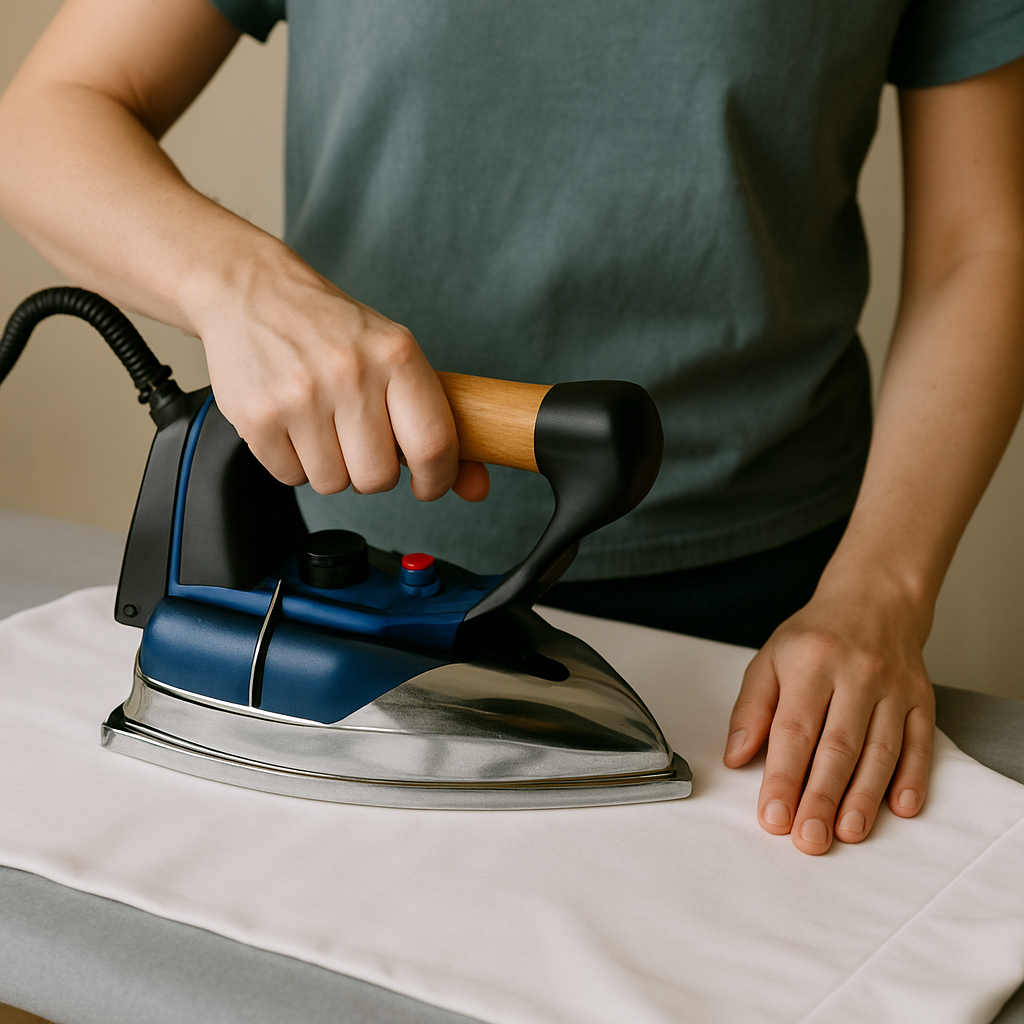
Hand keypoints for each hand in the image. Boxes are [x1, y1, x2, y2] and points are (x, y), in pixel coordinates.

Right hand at [188, 245, 488, 501]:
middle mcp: (350, 373)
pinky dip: (294, 463)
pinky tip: (293, 425)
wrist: (249, 289)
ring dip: (332, 467)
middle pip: (379, 477)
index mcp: (395, 354)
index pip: (433, 443)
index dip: (437, 478)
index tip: (429, 483)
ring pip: (334, 483)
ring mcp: (300, 396)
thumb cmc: (331, 328)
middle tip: (362, 441)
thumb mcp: (393, 357)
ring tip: (322, 425)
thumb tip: (476, 488)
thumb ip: (437, 424)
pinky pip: (291, 478)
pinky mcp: (257, 417)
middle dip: (373, 472)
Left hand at [722, 573, 934, 854]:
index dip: (783, 777)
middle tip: (809, 839)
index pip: (794, 730)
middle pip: (838, 746)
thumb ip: (751, 709)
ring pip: (880, 750)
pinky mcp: (921, 699)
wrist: (874, 599)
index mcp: (810, 664)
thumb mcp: (770, 659)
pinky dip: (913, 777)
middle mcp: (855, 674)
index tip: (773, 817)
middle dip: (822, 798)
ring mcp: (893, 688)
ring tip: (848, 832)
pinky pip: (920, 743)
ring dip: (865, 797)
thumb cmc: (815, 637)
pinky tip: (901, 807)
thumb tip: (736, 757)